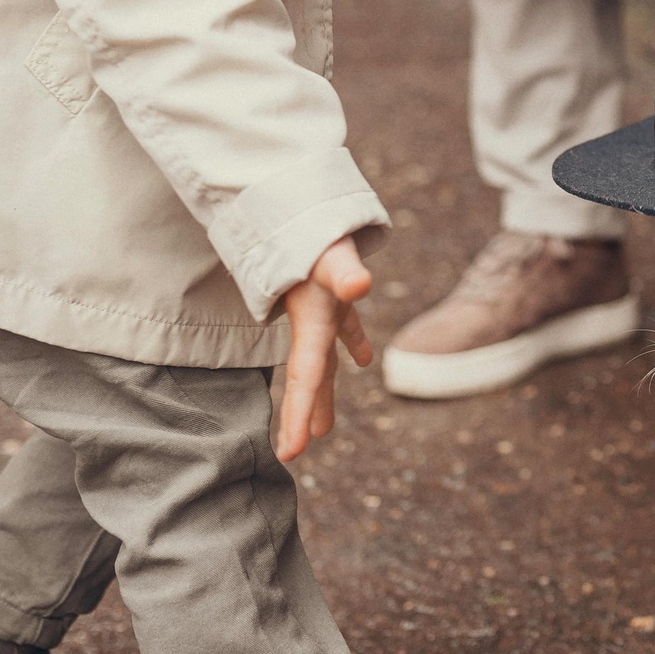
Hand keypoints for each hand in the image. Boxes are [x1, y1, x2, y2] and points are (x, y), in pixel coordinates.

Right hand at [275, 237, 374, 462]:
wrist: (300, 199)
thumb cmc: (315, 230)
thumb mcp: (330, 251)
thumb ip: (343, 271)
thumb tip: (360, 285)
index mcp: (311, 322)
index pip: (304, 378)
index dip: (297, 416)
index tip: (292, 455)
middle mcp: (314, 321)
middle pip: (308, 378)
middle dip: (303, 414)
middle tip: (296, 452)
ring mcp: (324, 309)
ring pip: (324, 360)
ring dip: (323, 392)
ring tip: (324, 430)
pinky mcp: (336, 292)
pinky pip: (345, 326)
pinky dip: (352, 342)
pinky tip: (362, 361)